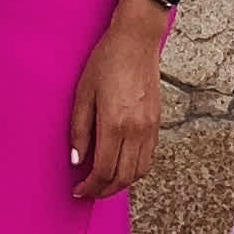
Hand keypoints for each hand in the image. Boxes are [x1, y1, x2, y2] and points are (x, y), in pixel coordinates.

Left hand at [70, 1, 167, 202]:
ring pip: (139, 171)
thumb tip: (77, 160)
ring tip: (105, 183)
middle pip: (123, 177)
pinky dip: (135, 170)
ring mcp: (150, 127)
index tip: (79, 190)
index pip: (104, 170)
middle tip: (90, 192)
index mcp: (114, 123)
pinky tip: (122, 166)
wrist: (136, 41)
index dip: (91, 186)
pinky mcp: (157, 122)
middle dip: (105, 190)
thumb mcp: (83, 93)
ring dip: (122, 183)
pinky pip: (149, 157)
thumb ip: (79, 130)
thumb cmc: (106, 62)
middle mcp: (136, 130)